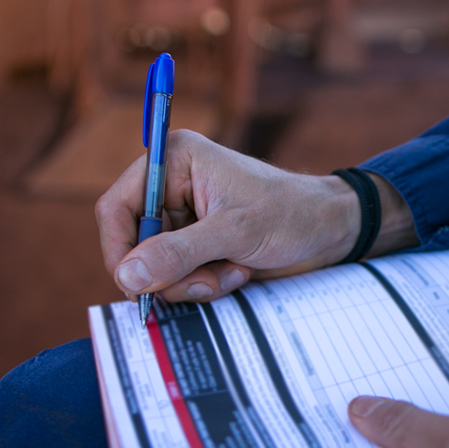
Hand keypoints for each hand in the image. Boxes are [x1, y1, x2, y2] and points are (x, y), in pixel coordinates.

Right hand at [96, 130, 414, 301]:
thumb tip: (127, 275)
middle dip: (168, 272)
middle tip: (205, 282)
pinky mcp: (199, 246)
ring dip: (192, 282)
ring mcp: (185, 220)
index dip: (119, 248)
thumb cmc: (291, 214)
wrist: (332, 232)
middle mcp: (173, 188)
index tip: (134, 283)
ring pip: (156, 268)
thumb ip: (178, 253)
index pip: (117, 207)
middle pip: (134, 245)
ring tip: (232, 272)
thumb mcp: (235, 233)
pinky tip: (237, 274)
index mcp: (174, 162)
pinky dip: (204, 285)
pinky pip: (179, 278)